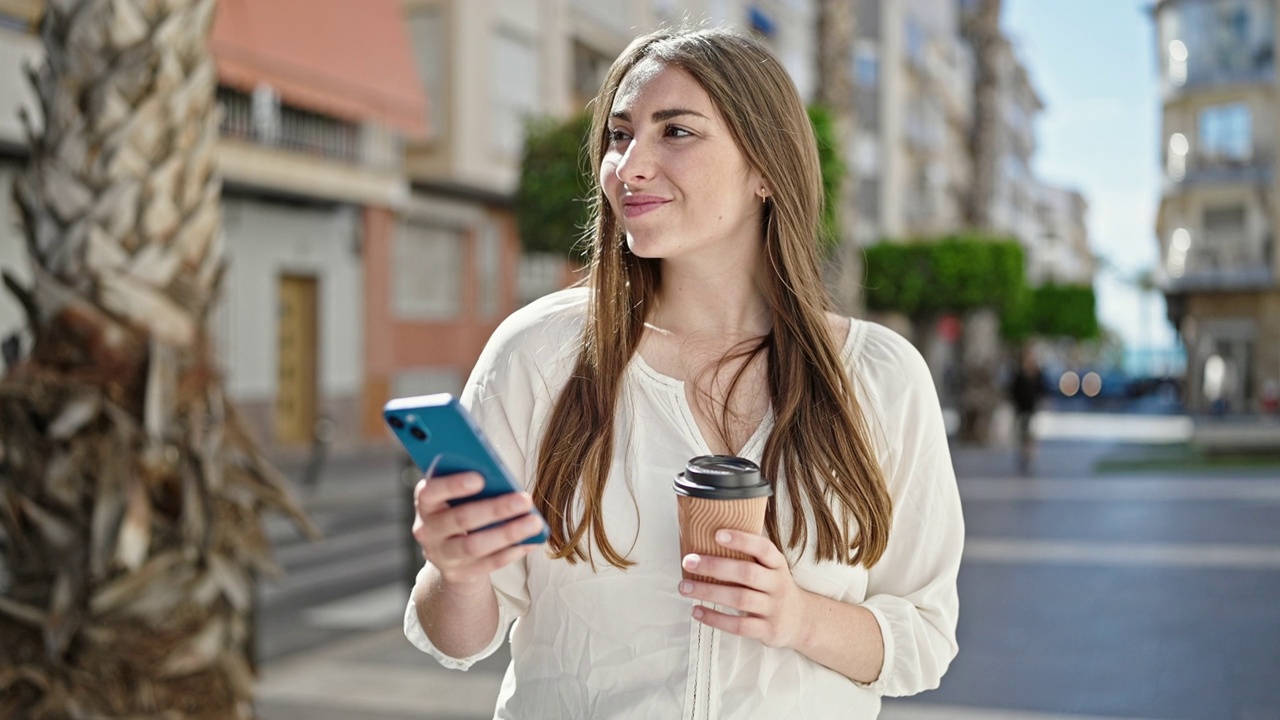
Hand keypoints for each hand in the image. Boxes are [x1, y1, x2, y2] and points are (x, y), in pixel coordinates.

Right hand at [411, 472, 542, 590]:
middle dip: (495, 509)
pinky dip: (511, 552)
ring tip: (535, 522)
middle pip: (461, 519)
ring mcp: (441, 555)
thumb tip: (504, 481)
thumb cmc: (461, 507)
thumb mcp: (459, 495)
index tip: (480, 477)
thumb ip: (473, 485)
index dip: (453, 485)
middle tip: (525, 500)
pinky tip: (530, 541)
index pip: (431, 492)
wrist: (449, 551)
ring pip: (475, 545)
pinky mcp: (457, 574)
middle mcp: (427, 530)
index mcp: (426, 503)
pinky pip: (487, 564)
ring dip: (508, 533)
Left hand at [677, 530, 812, 649]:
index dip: (741, 540)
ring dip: (709, 592)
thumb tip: (707, 537)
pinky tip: (697, 611)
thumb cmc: (774, 587)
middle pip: (747, 573)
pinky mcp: (767, 630)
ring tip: (685, 587)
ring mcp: (773, 608)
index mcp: (777, 564)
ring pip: (740, 599)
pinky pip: (739, 625)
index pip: (763, 548)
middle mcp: (777, 584)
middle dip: (715, 566)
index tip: (717, 534)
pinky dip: (715, 618)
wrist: (801, 620)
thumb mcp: (771, 568)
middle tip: (689, 561)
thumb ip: (749, 556)